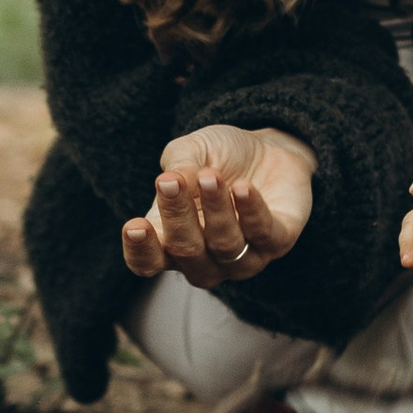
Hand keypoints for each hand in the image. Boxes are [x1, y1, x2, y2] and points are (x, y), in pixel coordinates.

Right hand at [121, 123, 316, 290]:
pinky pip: (263, 235)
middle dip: (176, 215)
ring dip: (215, 210)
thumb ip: (177, 163)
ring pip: (225, 245)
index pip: (148, 263)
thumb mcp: (191, 150)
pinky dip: (250, 211)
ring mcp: (243, 257)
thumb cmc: (219, 158)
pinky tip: (242, 188)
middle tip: (171, 181)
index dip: (139, 251)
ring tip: (209, 176)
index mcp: (170, 242)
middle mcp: (205, 258)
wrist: (270, 149)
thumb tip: (171, 180)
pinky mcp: (278, 242)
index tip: (134, 227)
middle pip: (185, 252)